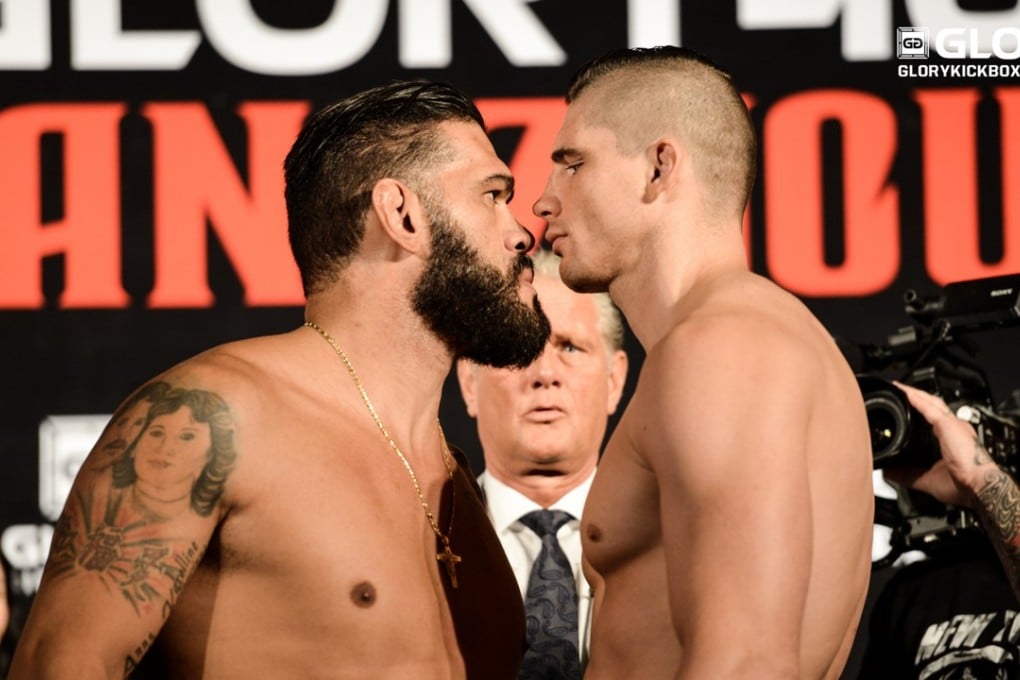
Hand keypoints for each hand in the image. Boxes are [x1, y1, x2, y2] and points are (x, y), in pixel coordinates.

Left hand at [882, 381, 998, 508]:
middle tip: (902, 395)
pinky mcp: (947, 424)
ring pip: (931, 402)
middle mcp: (955, 429)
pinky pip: (928, 407)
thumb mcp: (927, 480)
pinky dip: (916, 398)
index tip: (907, 415)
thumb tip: (888, 473)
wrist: (978, 486)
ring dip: (916, 395)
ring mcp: (952, 424)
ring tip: (901, 389)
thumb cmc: (963, 485)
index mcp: (953, 441)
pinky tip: (904, 392)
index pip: (935, 422)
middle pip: (934, 408)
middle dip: (918, 400)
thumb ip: (906, 475)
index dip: (921, 415)